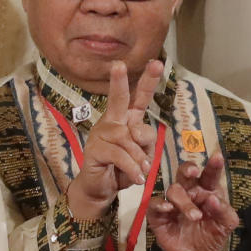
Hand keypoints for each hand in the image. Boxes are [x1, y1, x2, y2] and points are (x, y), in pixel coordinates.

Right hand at [66, 60, 163, 219]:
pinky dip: (132, 168)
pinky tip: (137, 178)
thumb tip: (136, 135)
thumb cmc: (123, 169)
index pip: (138, 98)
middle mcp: (113, 122)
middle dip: (120, 82)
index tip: (156, 62)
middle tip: (119, 65)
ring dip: (139, 158)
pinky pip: (120, 156)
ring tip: (142, 171)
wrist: (101, 189)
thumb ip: (145, 142)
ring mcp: (101, 134)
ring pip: (128, 139)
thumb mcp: (142, 155)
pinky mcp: (94, 149)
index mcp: (126, 120)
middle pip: (119, 99)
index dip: (147, 81)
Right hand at [148, 153, 239, 250]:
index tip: (217, 157)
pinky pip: (154, 202)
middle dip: (188, 169)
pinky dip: (160, 204)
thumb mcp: (225, 226)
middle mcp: (189, 191)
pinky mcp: (158, 213)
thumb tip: (213, 199)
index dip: (213, 166)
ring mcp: (172, 201)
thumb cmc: (210, 235)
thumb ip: (224, 212)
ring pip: (174, 190)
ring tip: (195, 217)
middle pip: (185, 173)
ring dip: (184, 201)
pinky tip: (168, 209)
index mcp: (207, 190)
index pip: (210, 175)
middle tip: (193, 173)